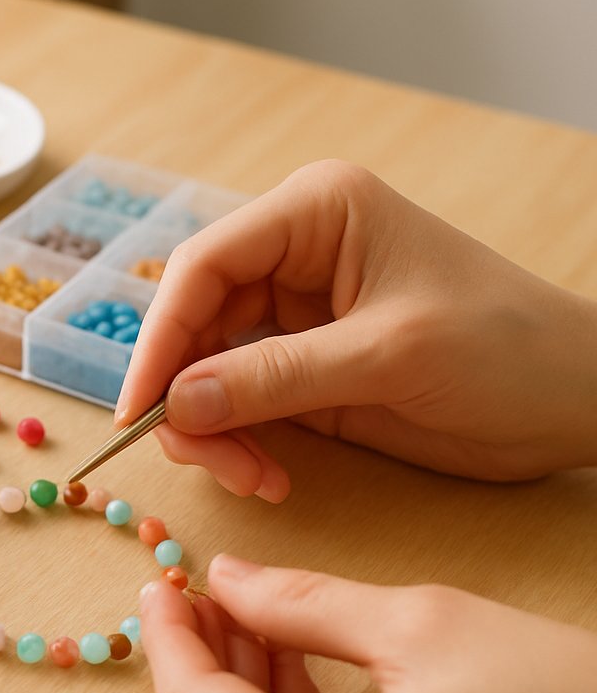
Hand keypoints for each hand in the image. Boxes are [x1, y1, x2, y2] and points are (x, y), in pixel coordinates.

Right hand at [116, 160, 596, 499]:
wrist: (581, 402)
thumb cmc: (508, 352)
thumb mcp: (388, 359)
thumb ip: (274, 378)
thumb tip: (175, 404)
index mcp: (314, 214)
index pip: (203, 267)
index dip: (160, 339)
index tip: (140, 412)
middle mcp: (292, 255)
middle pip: (193, 323)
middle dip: (189, 398)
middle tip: (208, 463)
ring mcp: (294, 314)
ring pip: (204, 371)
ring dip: (213, 432)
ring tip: (254, 479)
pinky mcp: (301, 367)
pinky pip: (236, 403)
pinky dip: (237, 445)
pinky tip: (266, 476)